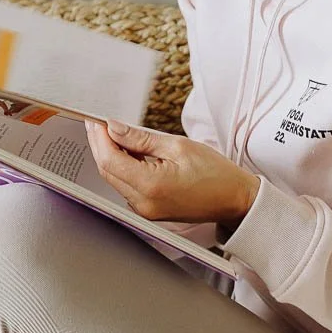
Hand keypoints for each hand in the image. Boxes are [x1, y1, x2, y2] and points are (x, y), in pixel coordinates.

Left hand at [84, 118, 258, 230]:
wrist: (234, 200)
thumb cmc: (215, 173)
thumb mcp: (178, 146)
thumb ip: (141, 138)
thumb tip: (115, 128)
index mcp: (151, 186)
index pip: (109, 160)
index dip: (99, 138)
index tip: (97, 121)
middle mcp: (143, 203)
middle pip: (107, 171)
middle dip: (100, 145)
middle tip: (99, 124)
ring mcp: (145, 210)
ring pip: (114, 179)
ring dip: (110, 156)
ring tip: (114, 134)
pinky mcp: (148, 211)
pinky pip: (126, 187)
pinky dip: (122, 168)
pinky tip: (127, 153)